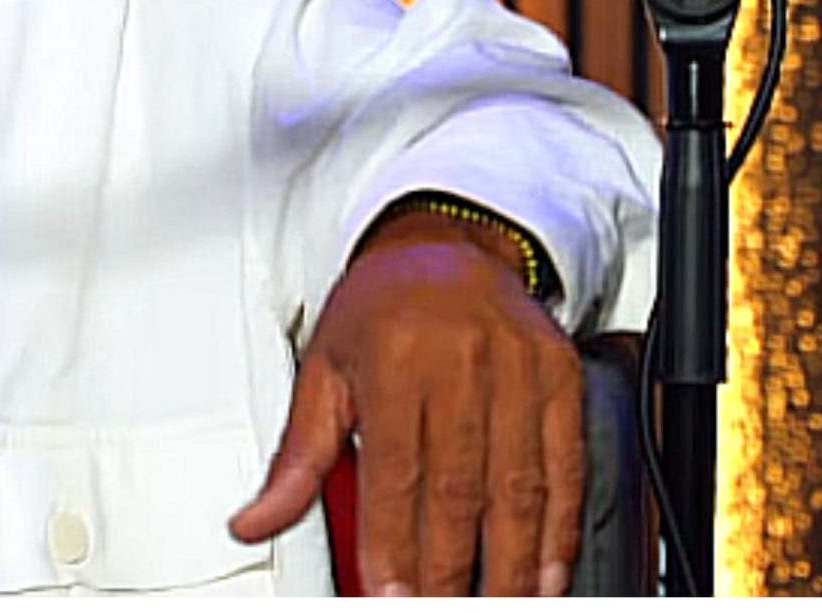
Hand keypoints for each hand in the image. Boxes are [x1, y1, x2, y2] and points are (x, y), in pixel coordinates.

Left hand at [227, 210, 582, 595]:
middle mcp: (460, 361)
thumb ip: (296, 458)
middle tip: (439, 607)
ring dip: (511, 563)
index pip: (395, 474)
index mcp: (393, 359)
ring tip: (498, 602)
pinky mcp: (561, 376)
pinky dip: (558, 528)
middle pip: (459, 489)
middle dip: (451, 568)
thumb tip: (254, 521)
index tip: (389, 593)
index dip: (394, 545)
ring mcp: (518, 368)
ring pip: (518, 487)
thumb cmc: (380, 308)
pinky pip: (566, 464)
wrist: (446, 244)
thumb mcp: (323, 371)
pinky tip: (545, 570)